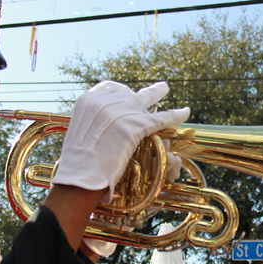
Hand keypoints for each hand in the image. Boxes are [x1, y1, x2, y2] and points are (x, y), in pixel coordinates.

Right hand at [53, 81, 189, 201]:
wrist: (81, 176)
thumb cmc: (77, 165)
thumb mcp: (78, 136)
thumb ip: (90, 126)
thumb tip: (99, 131)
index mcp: (88, 101)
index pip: (109, 88)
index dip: (121, 92)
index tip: (126, 95)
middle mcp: (105, 101)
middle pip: (128, 91)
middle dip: (138, 93)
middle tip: (148, 92)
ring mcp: (122, 111)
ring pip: (146, 97)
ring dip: (158, 91)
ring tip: (165, 88)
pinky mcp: (136, 125)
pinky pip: (162, 117)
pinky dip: (176, 114)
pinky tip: (185, 112)